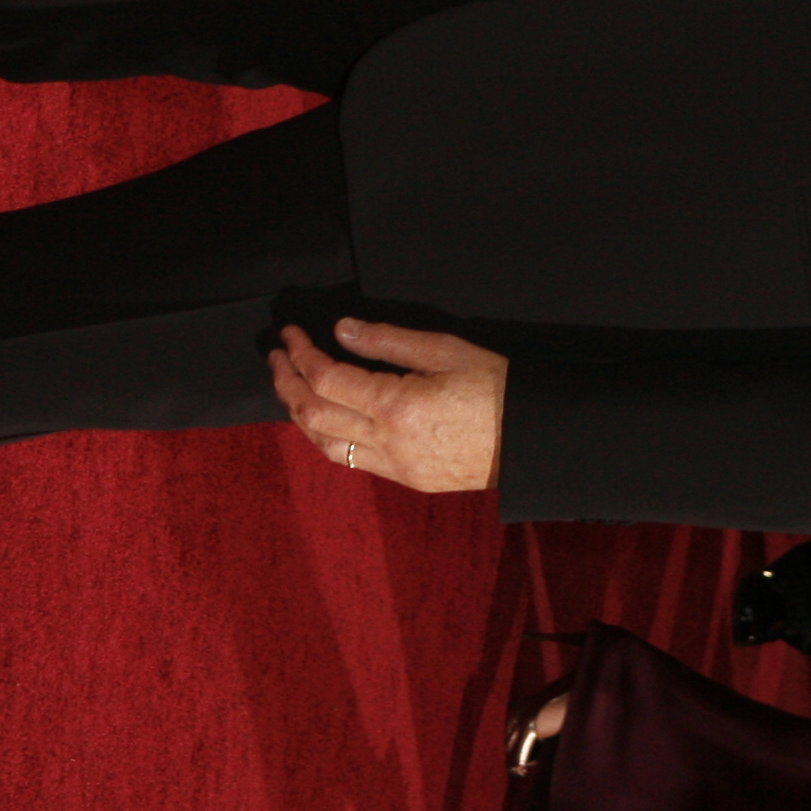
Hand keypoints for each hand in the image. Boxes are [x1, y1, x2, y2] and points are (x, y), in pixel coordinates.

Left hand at [266, 319, 506, 493]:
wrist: (532, 440)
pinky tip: (325, 417)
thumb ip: (388, 340)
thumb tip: (341, 330)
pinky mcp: (405, 479)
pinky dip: (327, 436)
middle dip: (287, 384)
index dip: (301, 354)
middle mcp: (387, 442)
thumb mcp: (445, 350)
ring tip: (291, 386)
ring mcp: (394, 467)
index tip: (291, 333)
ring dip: (299, 415)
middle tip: (278, 357)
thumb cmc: (496, 387)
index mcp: (396, 406)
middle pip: (313, 416)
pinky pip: (351, 460)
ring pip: (325, 446)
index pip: (327, 380)